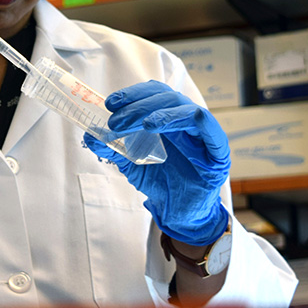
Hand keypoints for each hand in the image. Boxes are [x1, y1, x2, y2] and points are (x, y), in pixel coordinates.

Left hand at [84, 81, 230, 246]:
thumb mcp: (131, 163)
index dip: (132, 94)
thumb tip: (90, 135)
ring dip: (155, 110)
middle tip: (116, 120)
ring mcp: (203, 133)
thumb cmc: (161, 183)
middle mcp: (186, 120)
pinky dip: (180, 118)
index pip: (153, 93)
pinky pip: (206, 124)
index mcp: (168, 118)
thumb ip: (112, 148)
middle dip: (138, 104)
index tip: (111, 103)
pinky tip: (156, 126)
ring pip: (183, 105)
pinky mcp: (217, 149)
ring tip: (138, 124)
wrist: (180, 213)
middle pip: (165, 96)